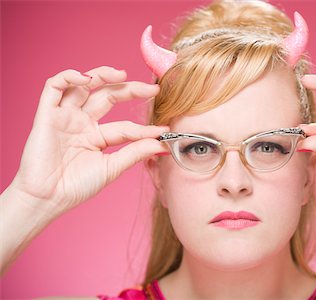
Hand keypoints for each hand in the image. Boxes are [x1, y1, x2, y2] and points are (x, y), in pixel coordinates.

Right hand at [10, 67, 167, 215]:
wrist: (48, 199)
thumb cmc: (77, 186)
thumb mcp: (112, 167)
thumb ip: (135, 152)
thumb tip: (162, 144)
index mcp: (97, 136)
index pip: (125, 125)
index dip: (144, 127)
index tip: (164, 130)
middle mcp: (82, 122)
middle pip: (108, 96)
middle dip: (130, 90)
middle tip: (151, 90)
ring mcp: (65, 117)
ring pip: (84, 85)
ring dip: (102, 75)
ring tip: (122, 74)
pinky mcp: (47, 114)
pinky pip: (54, 87)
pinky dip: (69, 77)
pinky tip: (87, 78)